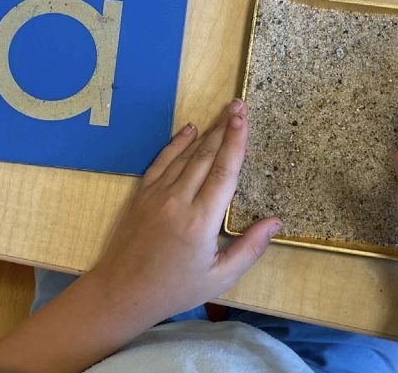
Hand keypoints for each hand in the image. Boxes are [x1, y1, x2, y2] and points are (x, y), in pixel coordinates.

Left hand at [0, 100, 280, 372]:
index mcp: (201, 221)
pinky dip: (176, 143)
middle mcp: (178, 201)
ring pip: (185, 155)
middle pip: (206, 155)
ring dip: (206, 132)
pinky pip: (161, 161)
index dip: (236, 141)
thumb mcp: (220, 278)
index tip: (244, 118)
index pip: (224, 171)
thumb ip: (250, 248)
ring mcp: (157, 195)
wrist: (121, 293)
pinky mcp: (141, 195)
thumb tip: (275, 221)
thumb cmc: (176, 289)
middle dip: (224, 127)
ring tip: (223, 113)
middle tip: (238, 104)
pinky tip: (189, 129)